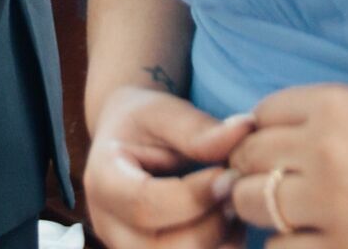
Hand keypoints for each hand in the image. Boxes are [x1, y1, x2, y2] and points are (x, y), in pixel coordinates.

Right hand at [84, 86, 252, 248]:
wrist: (127, 140)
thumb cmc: (145, 123)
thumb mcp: (164, 112)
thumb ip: (198, 128)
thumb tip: (244, 130)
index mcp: (102, 181)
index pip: (145, 205)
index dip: (195, 196)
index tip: (230, 174)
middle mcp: (109, 226)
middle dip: (212, 224)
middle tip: (236, 190)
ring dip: (220, 240)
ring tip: (232, 202)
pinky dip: (221, 247)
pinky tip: (228, 218)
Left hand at [226, 84, 347, 248]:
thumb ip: (320, 126)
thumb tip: (245, 137)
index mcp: (340, 105)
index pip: (261, 114)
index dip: (270, 140)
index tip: (290, 161)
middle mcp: (329, 148)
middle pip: (246, 160)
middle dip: (257, 178)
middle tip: (292, 199)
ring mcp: (334, 204)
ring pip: (249, 206)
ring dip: (268, 220)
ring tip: (307, 226)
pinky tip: (325, 247)